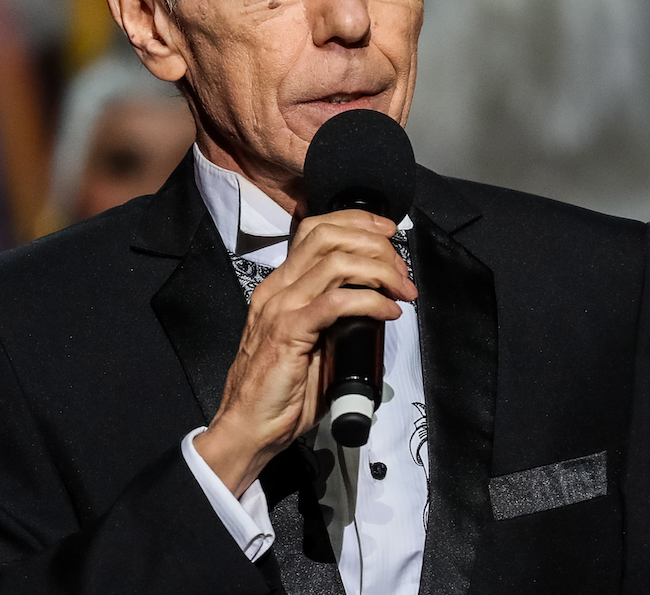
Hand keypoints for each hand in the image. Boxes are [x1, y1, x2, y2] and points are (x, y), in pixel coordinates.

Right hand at [193, 210, 415, 495]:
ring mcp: (281, 307)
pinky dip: (370, 301)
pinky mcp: (289, 332)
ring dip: (379, 271)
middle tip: (402, 271)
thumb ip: (331, 317)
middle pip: (328, 236)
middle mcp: (278, 288)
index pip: (315, 230)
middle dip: (375, 244)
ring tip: (402, 291)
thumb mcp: (310, 342)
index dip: (356, 222)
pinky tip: (388, 312)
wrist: (247, 427)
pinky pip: (336, 302)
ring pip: (336, 262)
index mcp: (281, 286)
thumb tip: (372, 303)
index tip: (388, 233)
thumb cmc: (280, 392)